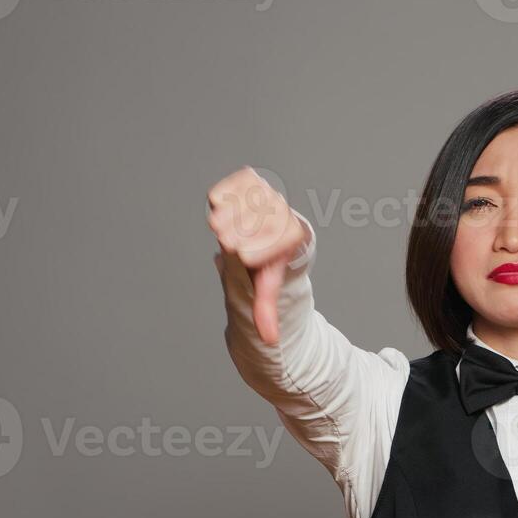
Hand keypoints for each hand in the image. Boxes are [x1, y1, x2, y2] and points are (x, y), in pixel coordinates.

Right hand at [207, 166, 308, 345]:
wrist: (272, 231)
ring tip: (231, 225)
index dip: (249, 253)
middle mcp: (284, 212)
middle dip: (235, 235)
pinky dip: (224, 196)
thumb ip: (267, 309)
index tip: (245, 255)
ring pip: (239, 205)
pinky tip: (227, 206)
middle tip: (233, 239)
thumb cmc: (268, 260)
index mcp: (293, 238)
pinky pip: (232, 187)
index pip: (265, 242)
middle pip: (248, 226)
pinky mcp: (253, 179)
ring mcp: (270, 193)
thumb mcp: (267, 284)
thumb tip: (269, 339)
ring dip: (229, 217)